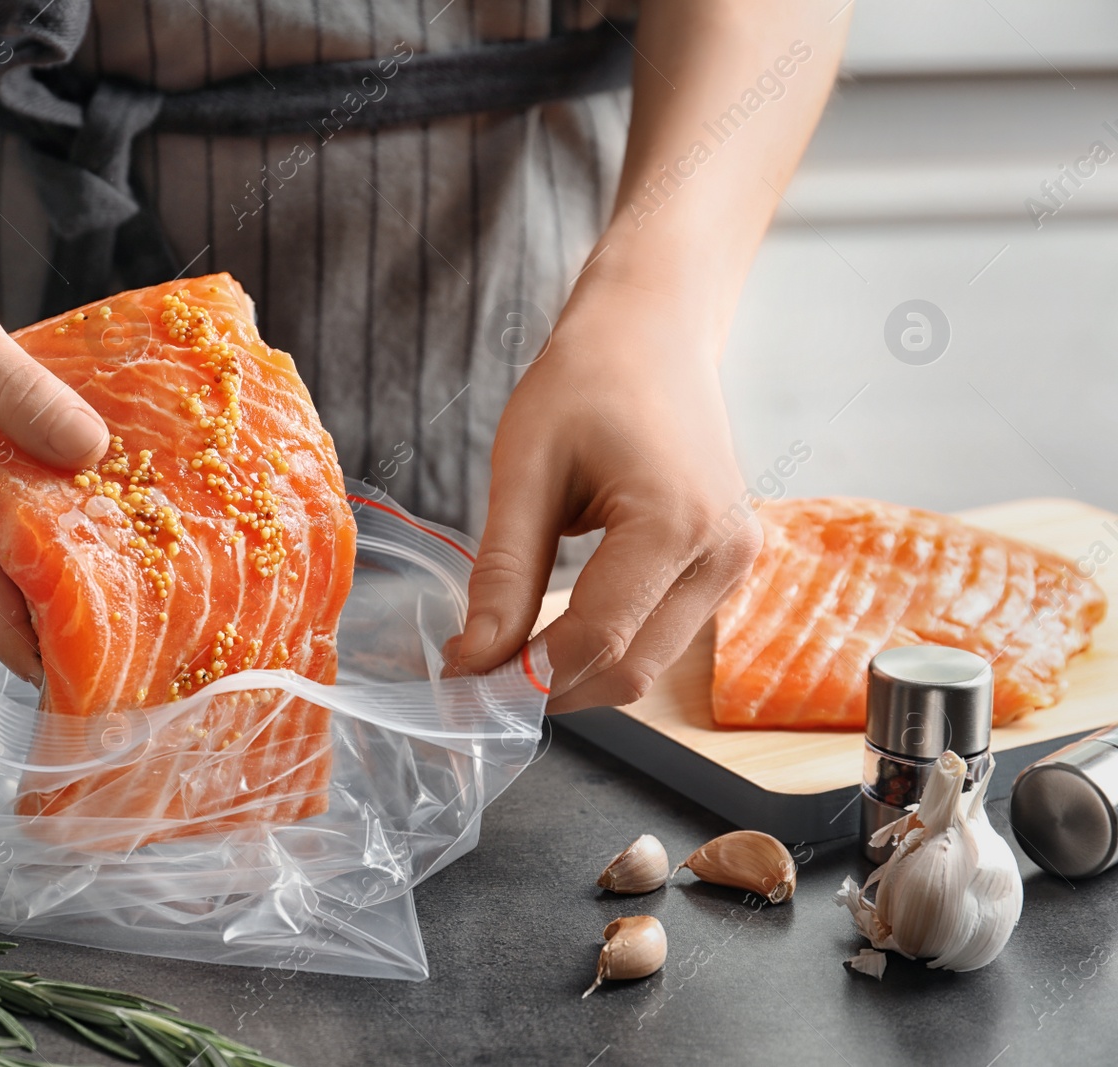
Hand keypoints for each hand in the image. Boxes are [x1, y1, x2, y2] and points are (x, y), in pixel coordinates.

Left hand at [453, 271, 761, 710]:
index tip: (459, 682)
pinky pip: (661, 634)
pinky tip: (549, 629)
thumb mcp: (524, 467)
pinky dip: (604, 645)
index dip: (522, 675)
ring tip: (503, 655)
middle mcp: (723, 553)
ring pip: (648, 663)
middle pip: (629, 669)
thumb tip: (475, 660)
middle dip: (548, 688)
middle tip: (473, 680)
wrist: (652, 330)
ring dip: (575, 673)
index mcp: (677, 523)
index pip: (595, 638)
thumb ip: (503, 571)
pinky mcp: (727, 564)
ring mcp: (736, 562)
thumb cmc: (586, 379)